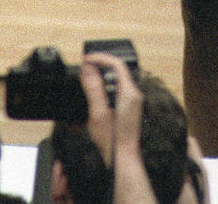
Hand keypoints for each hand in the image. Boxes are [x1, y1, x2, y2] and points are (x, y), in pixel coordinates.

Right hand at [79, 52, 143, 167]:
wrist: (122, 160)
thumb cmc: (112, 141)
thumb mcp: (98, 113)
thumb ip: (93, 88)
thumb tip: (88, 68)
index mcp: (129, 93)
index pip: (116, 64)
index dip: (100, 58)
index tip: (86, 60)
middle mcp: (133, 95)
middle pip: (116, 71)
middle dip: (98, 67)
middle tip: (83, 69)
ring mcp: (132, 102)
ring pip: (115, 81)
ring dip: (100, 79)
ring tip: (85, 81)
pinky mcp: (128, 109)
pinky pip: (116, 91)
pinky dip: (104, 89)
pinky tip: (93, 97)